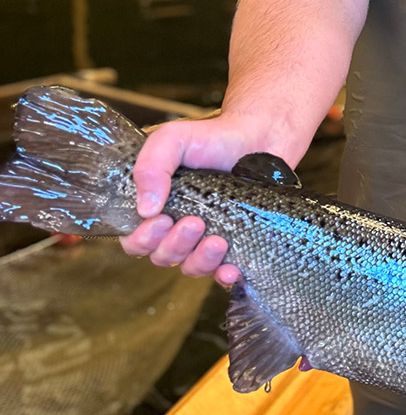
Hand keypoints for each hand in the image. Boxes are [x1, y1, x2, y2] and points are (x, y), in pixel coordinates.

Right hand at [119, 115, 265, 285]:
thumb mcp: (172, 140)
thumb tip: (145, 208)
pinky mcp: (235, 247)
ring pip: (190, 267)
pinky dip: (224, 276)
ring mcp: (205, 239)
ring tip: (218, 240)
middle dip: (175, 245)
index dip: (142, 238)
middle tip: (194, 222)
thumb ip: (150, 166)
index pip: (135, 239)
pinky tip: (232, 269)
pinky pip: (223, 274)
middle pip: (162, 256)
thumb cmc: (213, 138)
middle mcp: (177, 227)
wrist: (260, 137)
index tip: (160, 219)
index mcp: (156, 207)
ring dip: (200, 259)